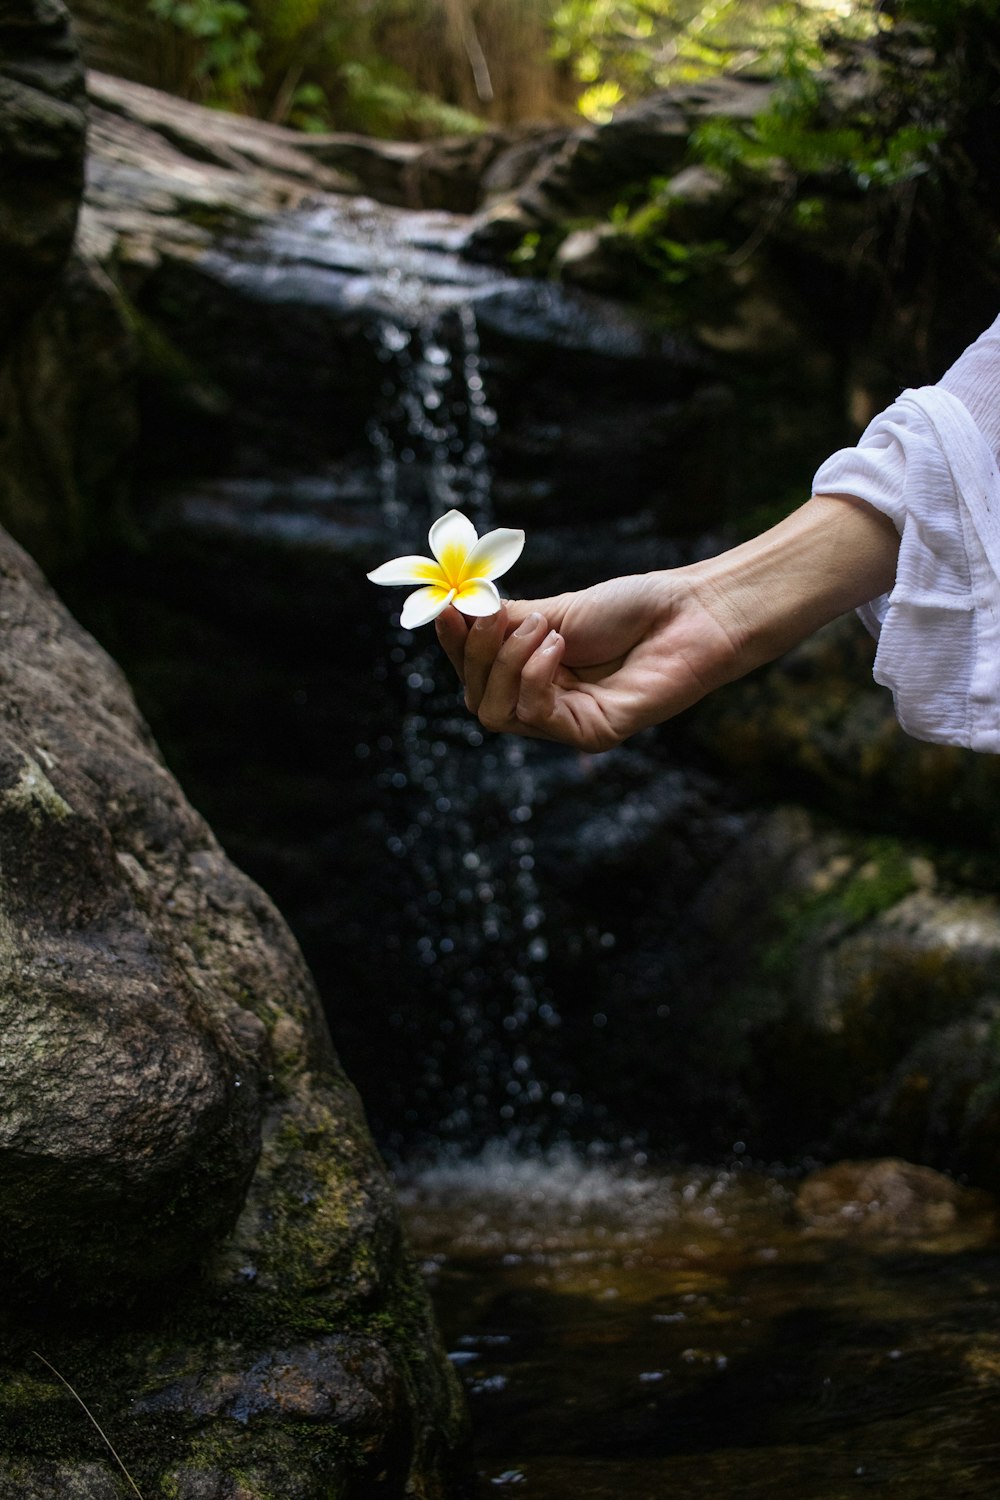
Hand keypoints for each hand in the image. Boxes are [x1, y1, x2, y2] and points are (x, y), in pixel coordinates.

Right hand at [434, 495, 899, 752]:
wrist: (693, 613)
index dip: (454, 646)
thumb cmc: (634, 608)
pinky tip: (557, 647)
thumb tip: (449, 612)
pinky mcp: (591, 734)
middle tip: (501, 616)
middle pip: (476, 698)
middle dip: (478, 654)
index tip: (446, 609)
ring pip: (496, 713)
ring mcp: (567, 723)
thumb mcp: (555, 610)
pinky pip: (535, 716)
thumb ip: (503, 621)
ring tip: (544, 628)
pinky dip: (535, 677)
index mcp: (533, 674)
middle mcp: (546, 704)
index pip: (473, 673)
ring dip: (508, 663)